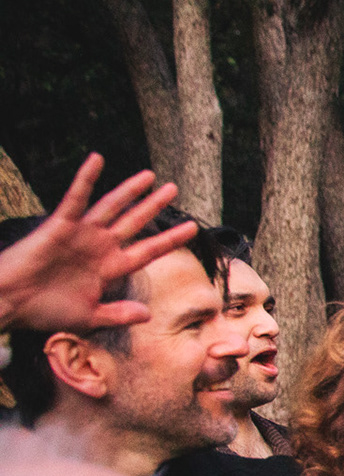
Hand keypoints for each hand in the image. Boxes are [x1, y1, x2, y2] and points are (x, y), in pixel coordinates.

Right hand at [0, 154, 188, 332]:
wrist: (10, 303)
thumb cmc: (45, 311)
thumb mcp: (88, 316)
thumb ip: (118, 314)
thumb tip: (148, 315)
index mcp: (109, 268)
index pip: (147, 250)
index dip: (170, 239)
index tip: (193, 228)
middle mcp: (99, 247)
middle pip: (134, 223)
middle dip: (154, 206)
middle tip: (174, 188)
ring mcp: (81, 234)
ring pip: (111, 207)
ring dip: (129, 191)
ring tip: (150, 176)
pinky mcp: (59, 225)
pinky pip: (76, 198)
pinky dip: (86, 179)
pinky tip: (97, 159)